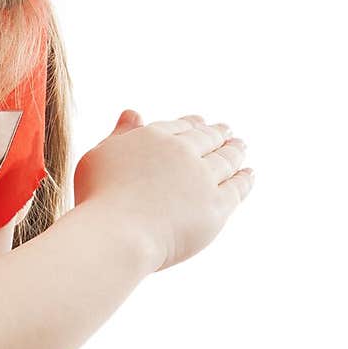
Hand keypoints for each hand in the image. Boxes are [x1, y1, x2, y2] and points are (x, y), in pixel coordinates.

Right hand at [73, 108, 253, 272]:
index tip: (201, 123)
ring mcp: (202, 179)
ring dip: (235, 150)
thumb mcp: (98, 158)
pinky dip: (245, 179)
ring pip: (226, 159)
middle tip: (227, 131)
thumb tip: (133, 113)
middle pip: (207, 138)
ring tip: (241, 146)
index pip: (180, 127)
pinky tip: (249, 174)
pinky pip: (237, 188)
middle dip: (218, 133)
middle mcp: (182, 152)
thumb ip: (119, 136)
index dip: (193, 124)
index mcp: (154, 137)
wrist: (117, 235)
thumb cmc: (98, 200)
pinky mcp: (216, 206)